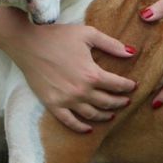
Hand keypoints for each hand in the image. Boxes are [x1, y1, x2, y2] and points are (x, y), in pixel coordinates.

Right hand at [1, 21, 137, 133]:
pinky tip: (89, 128)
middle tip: (126, 101)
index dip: (128, 86)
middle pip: (107, 102)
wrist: (29, 43)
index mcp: (92, 74)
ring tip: (112, 114)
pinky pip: (69, 122)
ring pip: (92, 114)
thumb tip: (132, 52)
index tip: (133, 86)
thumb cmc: (59, 36)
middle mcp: (81, 91)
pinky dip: (81, 128)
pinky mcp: (52, 105)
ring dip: (105, 116)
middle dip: (119, 102)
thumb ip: (111, 44)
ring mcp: (66, 100)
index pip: (117, 85)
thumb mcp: (88, 34)